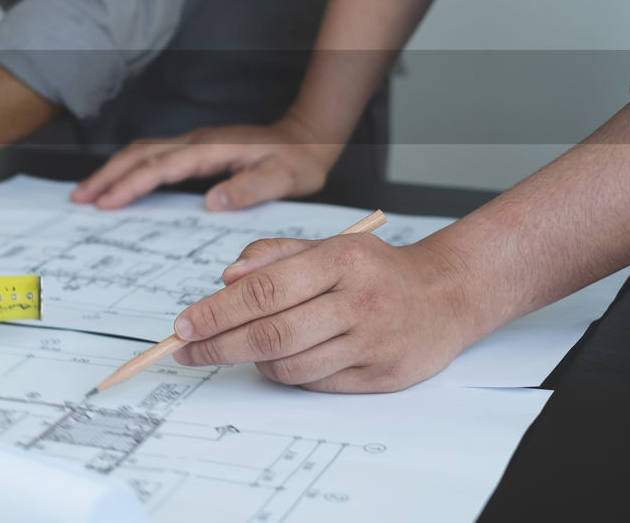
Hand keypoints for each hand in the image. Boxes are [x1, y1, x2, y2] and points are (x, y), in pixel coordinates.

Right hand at [71, 117, 342, 210]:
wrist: (309, 137)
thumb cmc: (298, 161)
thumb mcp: (283, 178)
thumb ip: (249, 189)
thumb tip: (211, 203)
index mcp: (211, 150)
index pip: (161, 166)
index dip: (130, 184)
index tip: (105, 202)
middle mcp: (196, 142)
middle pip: (140, 154)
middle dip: (107, 175)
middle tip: (79, 198)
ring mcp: (194, 144)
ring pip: (142, 152)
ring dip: (113, 170)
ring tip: (87, 193)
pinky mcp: (196, 150)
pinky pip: (153, 157)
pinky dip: (129, 169)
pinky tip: (120, 184)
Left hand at [170, 232, 473, 391]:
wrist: (445, 295)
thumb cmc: (373, 269)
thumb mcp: (326, 245)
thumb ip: (272, 255)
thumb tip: (225, 279)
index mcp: (340, 259)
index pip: (265, 290)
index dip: (217, 311)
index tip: (184, 324)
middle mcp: (358, 301)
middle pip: (272, 333)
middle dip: (219, 345)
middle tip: (187, 351)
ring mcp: (372, 342)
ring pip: (290, 365)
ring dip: (252, 362)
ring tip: (236, 350)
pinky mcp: (381, 376)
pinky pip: (316, 384)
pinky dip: (287, 375)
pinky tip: (278, 361)